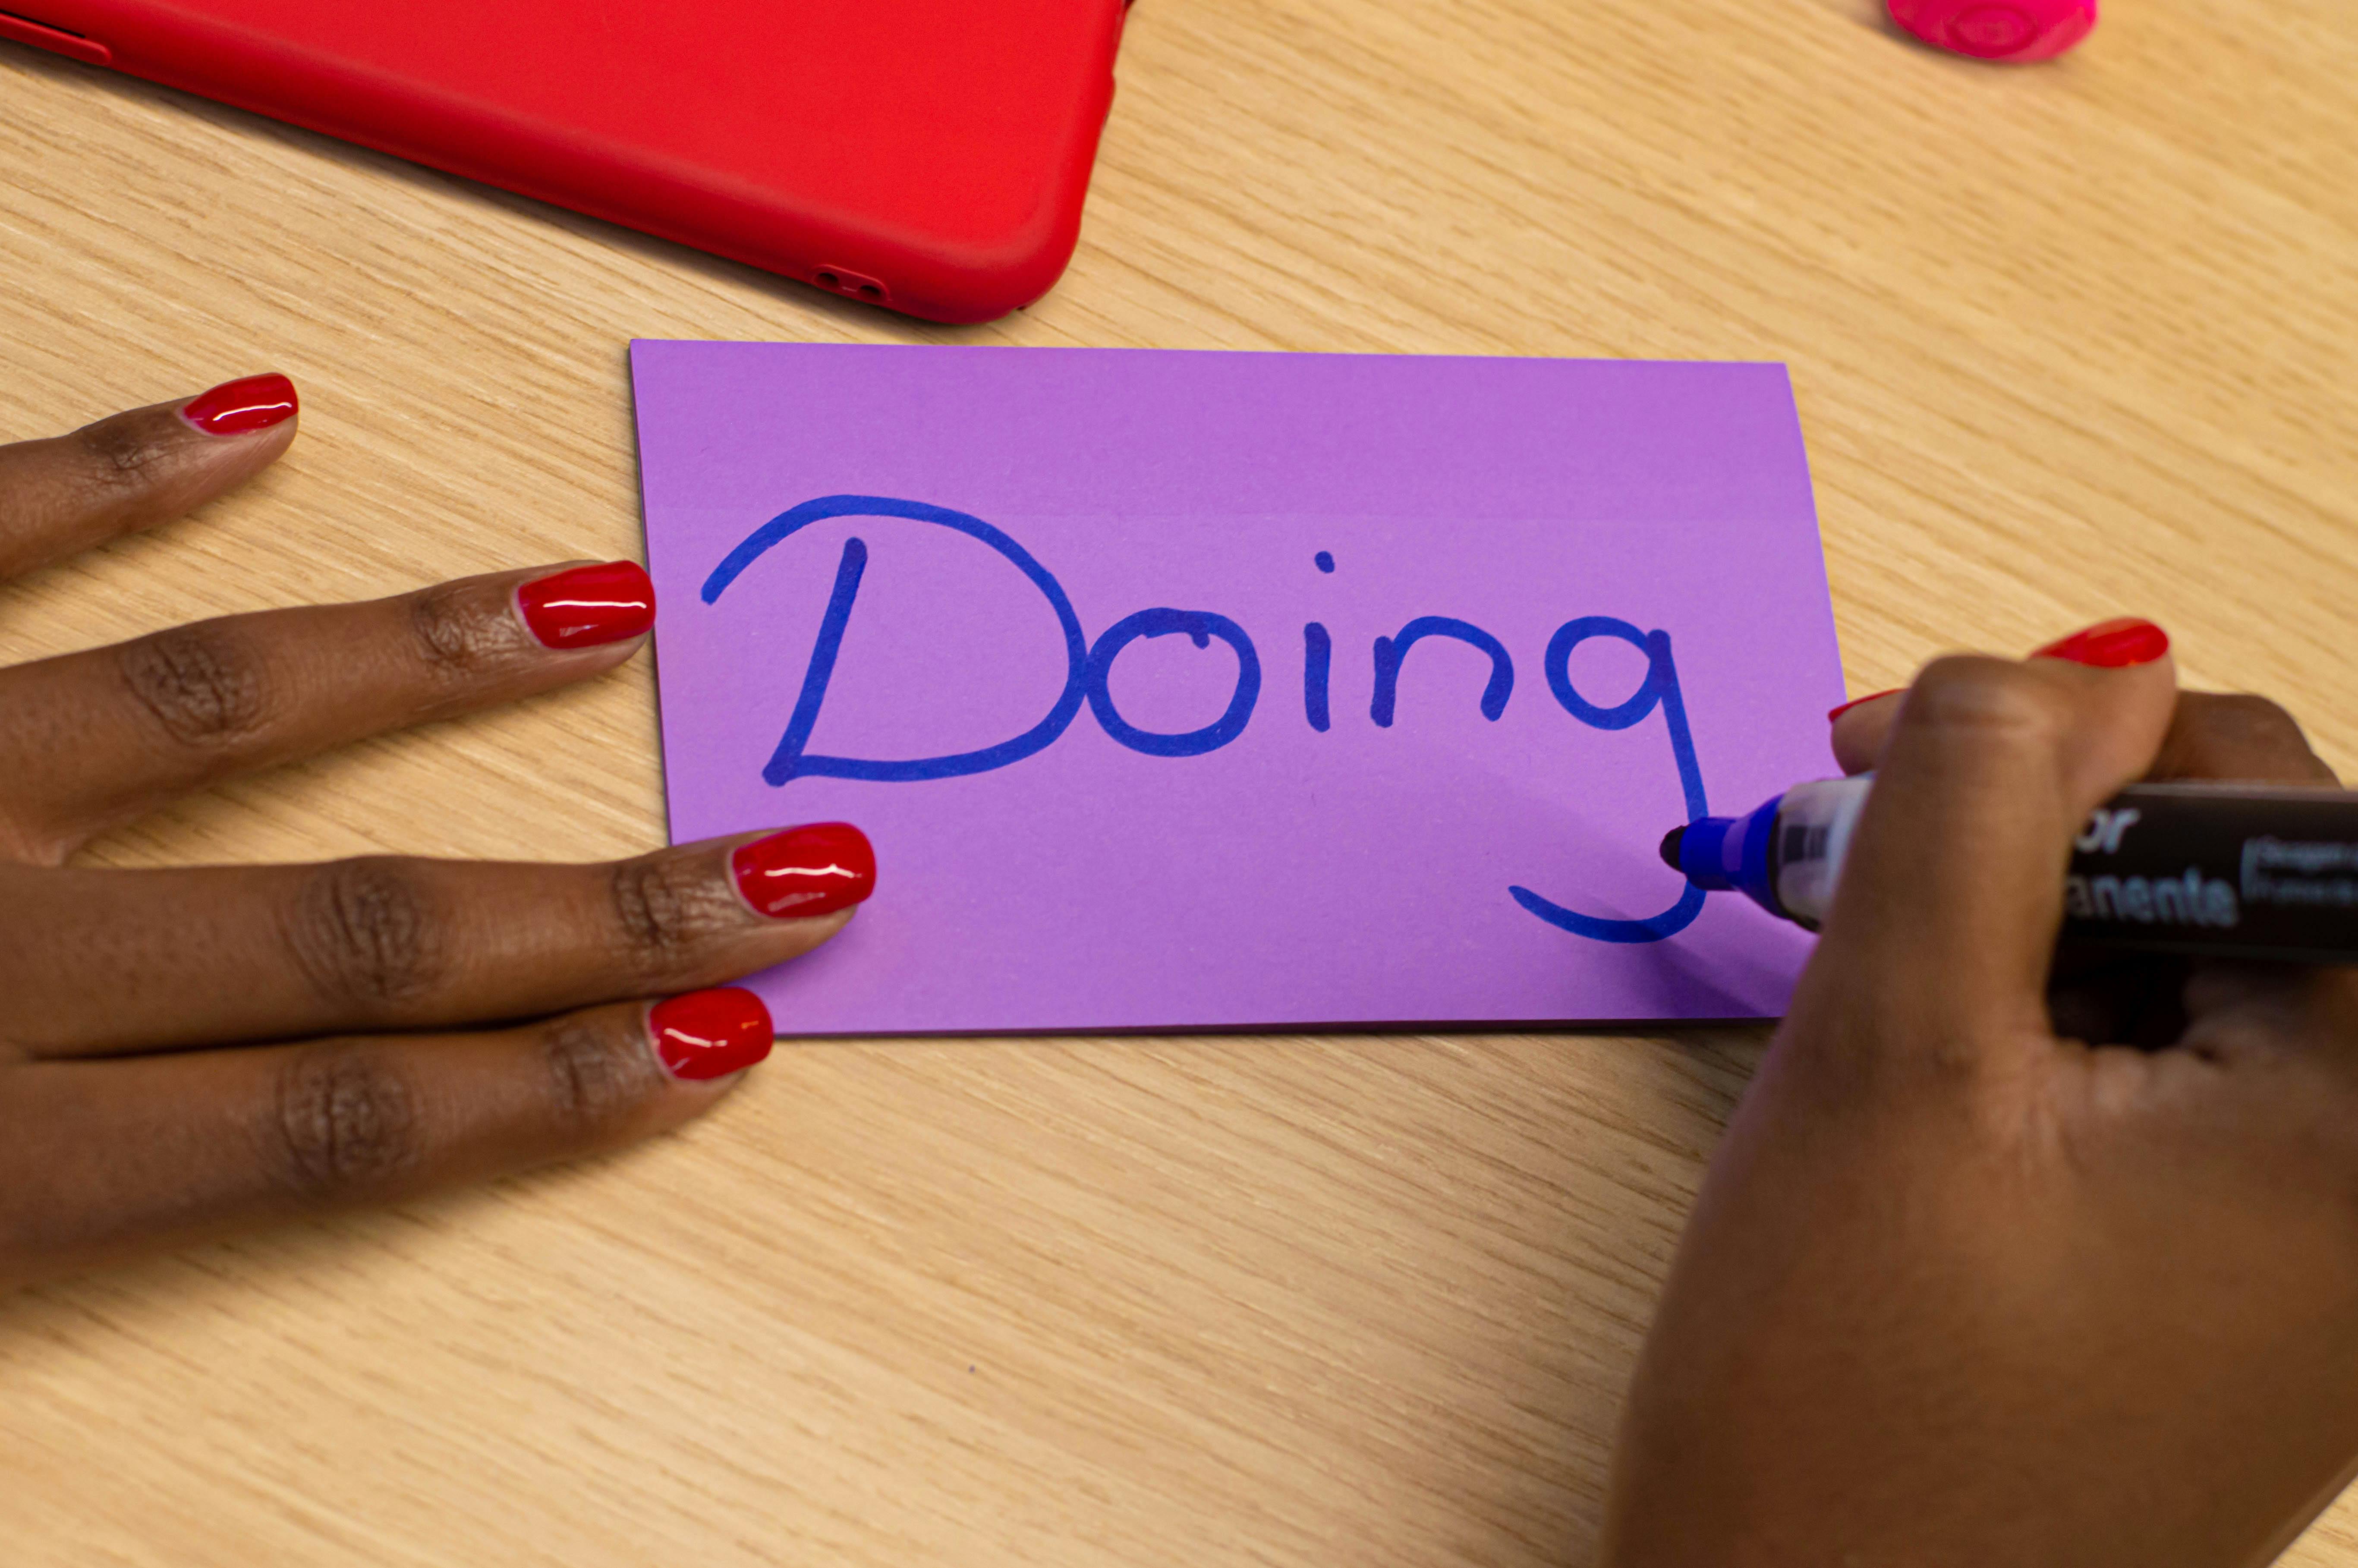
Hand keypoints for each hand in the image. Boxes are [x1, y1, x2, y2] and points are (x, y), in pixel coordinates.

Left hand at [0, 376, 874, 1289]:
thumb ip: (35, 1252)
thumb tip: (210, 1174)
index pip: (333, 1124)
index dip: (550, 1086)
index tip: (719, 1038)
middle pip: (350, 938)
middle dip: (597, 909)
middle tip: (782, 868)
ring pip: (198, 706)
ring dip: (421, 660)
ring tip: (602, 606)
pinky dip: (108, 475)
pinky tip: (250, 418)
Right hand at [1600, 618, 2357, 1566]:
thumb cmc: (1845, 1404)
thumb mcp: (1888, 1054)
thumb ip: (1974, 812)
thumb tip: (2057, 676)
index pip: (2274, 808)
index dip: (2085, 742)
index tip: (1898, 749)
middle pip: (2230, 889)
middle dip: (2036, 843)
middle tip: (1855, 870)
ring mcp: (2309, 1249)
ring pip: (2178, 979)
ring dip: (2020, 936)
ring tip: (1873, 996)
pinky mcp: (2227, 1284)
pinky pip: (2157, 1084)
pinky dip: (2036, 1035)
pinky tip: (1924, 1077)